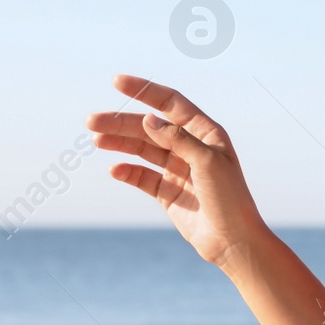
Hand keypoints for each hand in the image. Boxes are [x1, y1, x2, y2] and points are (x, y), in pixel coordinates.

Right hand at [87, 75, 269, 268]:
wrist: (233, 242)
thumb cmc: (229, 199)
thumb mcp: (207, 163)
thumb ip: (177, 139)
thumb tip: (148, 119)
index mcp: (205, 133)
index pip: (171, 103)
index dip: (145, 90)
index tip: (117, 82)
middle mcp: (190, 147)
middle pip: (149, 127)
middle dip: (121, 122)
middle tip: (92, 122)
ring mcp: (178, 170)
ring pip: (142, 150)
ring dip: (119, 143)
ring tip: (96, 140)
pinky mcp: (168, 193)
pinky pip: (143, 177)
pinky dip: (128, 172)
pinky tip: (115, 170)